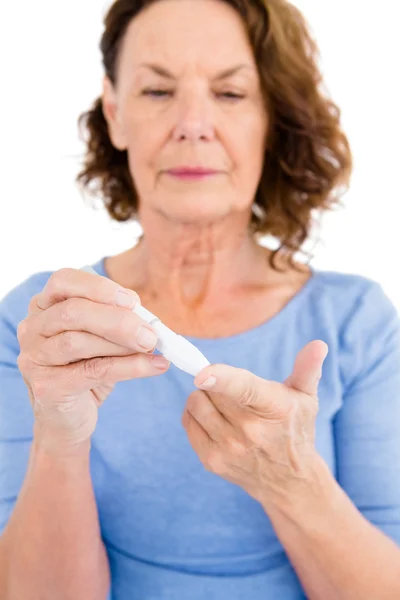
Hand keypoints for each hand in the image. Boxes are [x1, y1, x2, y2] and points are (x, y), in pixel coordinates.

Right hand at [17, 268, 169, 453]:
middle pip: (73, 312)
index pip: (64, 281)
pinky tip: (154, 366)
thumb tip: (146, 316)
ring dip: (122, 345)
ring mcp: (34, 358)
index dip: (99, 288)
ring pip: (78, 341)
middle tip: (150, 333)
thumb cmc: (86, 368)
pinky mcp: (47, 386)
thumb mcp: (101, 337)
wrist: (68, 417)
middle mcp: (32, 328)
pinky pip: (92, 371)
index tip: (133, 301)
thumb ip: (117, 318)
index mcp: (43, 306)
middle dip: (117, 320)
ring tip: (151, 349)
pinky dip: (129, 367)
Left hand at [182, 340, 327, 506]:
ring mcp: (228, 448)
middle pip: (211, 389)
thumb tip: (318, 345)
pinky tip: (214, 418)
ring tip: (222, 404)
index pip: (243, 390)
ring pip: (196, 403)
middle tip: (232, 391)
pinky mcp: (211, 460)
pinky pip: (188, 421)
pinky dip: (195, 413)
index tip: (202, 373)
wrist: (289, 481)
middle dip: (215, 382)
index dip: (221, 379)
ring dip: (203, 396)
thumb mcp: (306, 398)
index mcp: (273, 408)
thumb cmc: (295, 430)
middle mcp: (249, 431)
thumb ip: (307, 369)